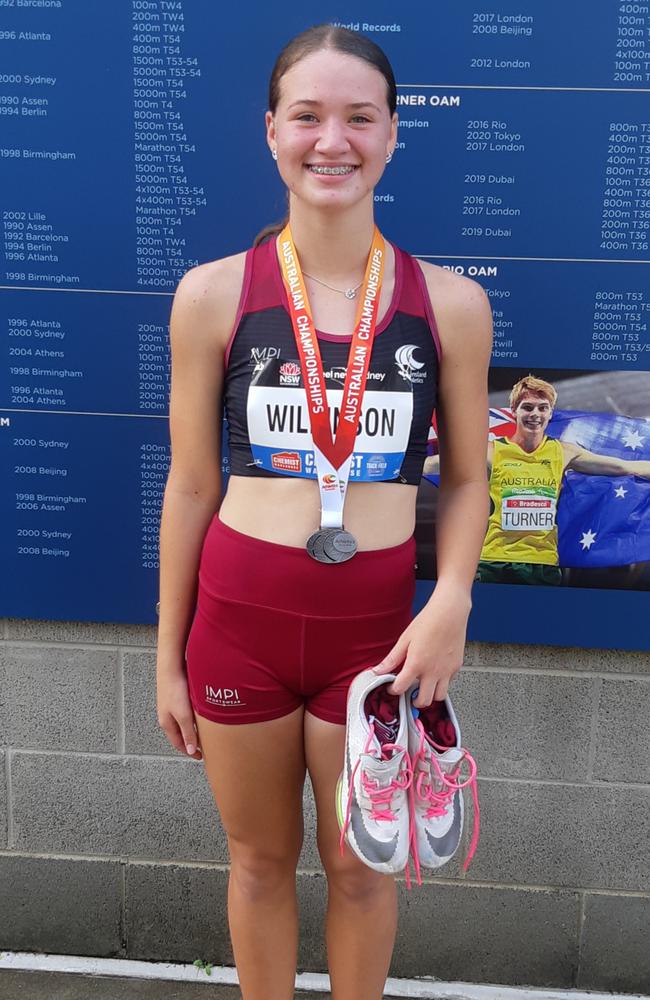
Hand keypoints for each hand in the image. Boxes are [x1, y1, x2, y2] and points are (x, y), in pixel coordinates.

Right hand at [156, 657, 202, 759]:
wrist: (172, 667)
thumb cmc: (174, 689)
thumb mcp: (183, 715)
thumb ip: (188, 733)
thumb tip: (190, 751)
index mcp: (167, 723)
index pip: (179, 744)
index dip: (189, 752)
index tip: (200, 757)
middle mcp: (168, 716)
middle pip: (181, 734)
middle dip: (191, 742)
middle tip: (204, 747)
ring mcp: (172, 706)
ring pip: (184, 723)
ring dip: (193, 729)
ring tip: (205, 733)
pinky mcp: (177, 697)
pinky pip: (186, 713)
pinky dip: (193, 718)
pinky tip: (201, 715)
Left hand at [373, 586, 470, 706]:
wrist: (450, 612)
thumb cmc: (428, 621)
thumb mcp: (405, 639)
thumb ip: (392, 658)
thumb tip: (377, 670)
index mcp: (416, 664)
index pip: (401, 688)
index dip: (393, 690)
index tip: (392, 687)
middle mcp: (433, 671)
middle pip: (424, 701)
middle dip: (414, 701)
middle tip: (410, 693)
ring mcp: (446, 671)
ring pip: (439, 697)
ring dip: (430, 694)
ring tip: (424, 686)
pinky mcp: (457, 667)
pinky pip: (449, 683)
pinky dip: (441, 683)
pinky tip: (436, 672)